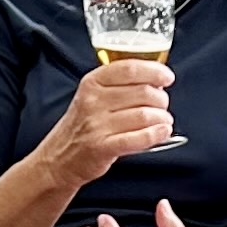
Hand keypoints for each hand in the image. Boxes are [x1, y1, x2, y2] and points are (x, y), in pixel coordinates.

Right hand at [35, 59, 176, 189]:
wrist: (59, 158)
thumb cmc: (82, 126)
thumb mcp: (92, 95)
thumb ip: (119, 85)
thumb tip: (156, 80)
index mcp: (92, 82)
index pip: (130, 68)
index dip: (154, 71)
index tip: (167, 77)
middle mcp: (93, 101)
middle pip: (142, 92)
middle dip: (161, 98)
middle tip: (163, 105)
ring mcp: (97, 125)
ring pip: (144, 115)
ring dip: (162, 118)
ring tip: (163, 121)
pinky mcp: (103, 147)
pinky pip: (138, 138)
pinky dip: (156, 134)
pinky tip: (163, 132)